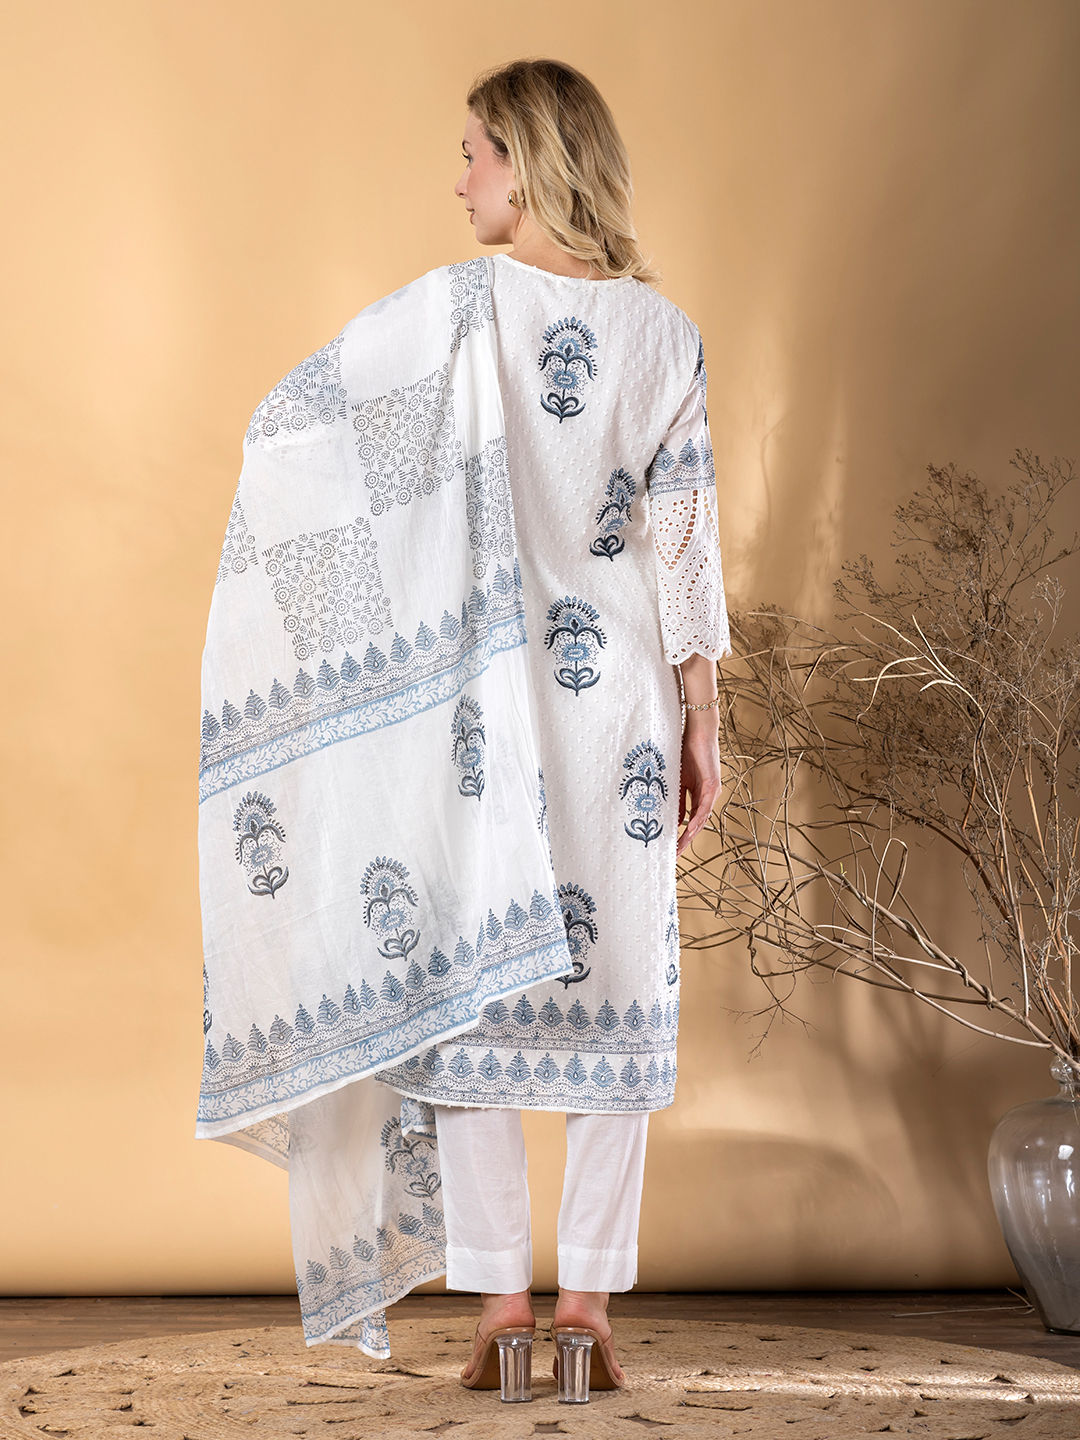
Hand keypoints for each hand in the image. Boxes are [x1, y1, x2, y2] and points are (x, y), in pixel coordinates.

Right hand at [676, 716, 721, 857]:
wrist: (698, 732)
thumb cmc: (688, 752)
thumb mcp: (679, 780)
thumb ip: (678, 799)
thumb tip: (675, 820)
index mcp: (699, 796)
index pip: (691, 821)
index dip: (682, 836)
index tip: (672, 848)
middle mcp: (708, 797)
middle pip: (697, 825)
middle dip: (686, 841)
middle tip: (675, 855)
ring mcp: (712, 792)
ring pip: (702, 819)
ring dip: (692, 834)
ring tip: (681, 847)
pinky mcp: (712, 784)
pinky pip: (704, 805)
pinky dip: (698, 818)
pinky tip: (691, 828)